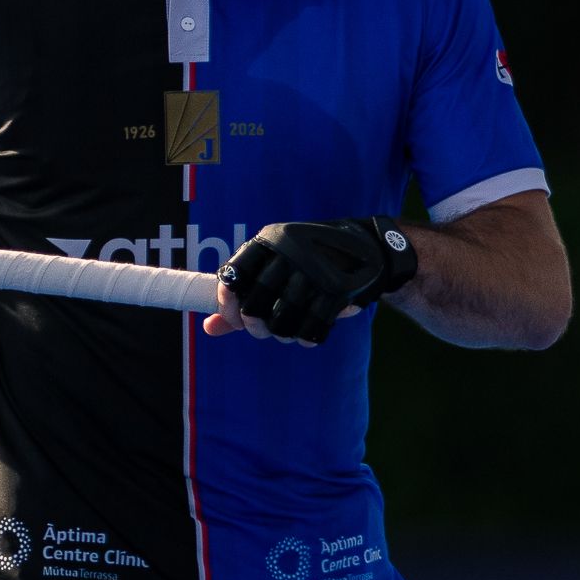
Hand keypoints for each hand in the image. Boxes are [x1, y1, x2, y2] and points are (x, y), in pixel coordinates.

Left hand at [201, 217, 417, 344]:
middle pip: (256, 302)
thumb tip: (208, 328)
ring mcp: (315, 271)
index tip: (234, 317)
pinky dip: (306, 338)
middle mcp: (289, 253)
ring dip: (281, 334)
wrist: (371, 248)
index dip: (227, 301)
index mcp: (270, 241)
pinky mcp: (338, 290)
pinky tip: (306, 335)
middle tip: (261, 329)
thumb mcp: (277, 267)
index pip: (235, 273)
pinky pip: (312, 327)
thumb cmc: (312, 261)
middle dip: (254, 325)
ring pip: (282, 320)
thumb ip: (242, 297)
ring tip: (286, 332)